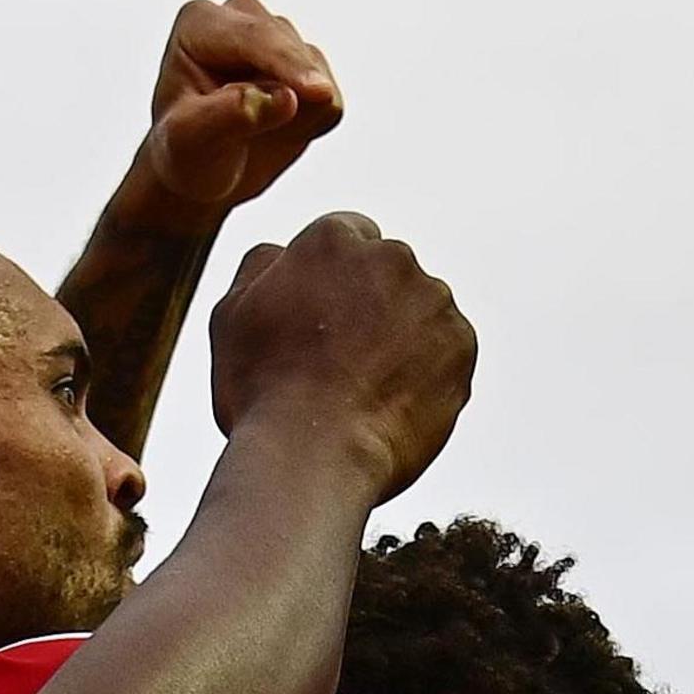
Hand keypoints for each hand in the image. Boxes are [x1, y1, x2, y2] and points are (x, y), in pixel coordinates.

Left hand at [121, 0, 343, 228]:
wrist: (200, 172)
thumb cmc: (185, 152)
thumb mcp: (188, 143)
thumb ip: (228, 116)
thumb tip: (286, 99)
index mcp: (200, 23)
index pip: (254, 36)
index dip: (287, 64)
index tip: (318, 93)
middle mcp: (242, 19)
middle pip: (293, 50)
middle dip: (293, 93)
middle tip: (260, 136)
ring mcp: (279, 39)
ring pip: (317, 75)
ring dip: (296, 116)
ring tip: (253, 133)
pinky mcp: (307, 65)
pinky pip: (331, 100)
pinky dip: (311, 125)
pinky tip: (276, 130)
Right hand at [206, 212, 474, 501]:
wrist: (313, 454)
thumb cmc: (262, 389)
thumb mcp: (232, 315)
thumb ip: (260, 267)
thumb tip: (280, 251)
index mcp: (333, 239)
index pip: (347, 239)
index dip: (332, 281)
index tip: (323, 321)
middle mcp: (391, 256)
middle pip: (386, 273)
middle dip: (371, 305)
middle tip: (341, 361)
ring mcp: (432, 299)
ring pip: (420, 310)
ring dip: (402, 337)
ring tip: (365, 390)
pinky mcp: (461, 343)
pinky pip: (446, 351)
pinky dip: (427, 372)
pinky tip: (392, 404)